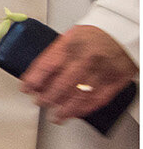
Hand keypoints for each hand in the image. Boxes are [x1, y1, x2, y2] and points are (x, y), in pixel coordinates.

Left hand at [21, 24, 138, 124]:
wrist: (123, 33)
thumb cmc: (95, 35)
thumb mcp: (70, 37)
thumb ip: (55, 55)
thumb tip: (37, 76)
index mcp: (69, 45)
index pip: (46, 66)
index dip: (33, 80)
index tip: (25, 89)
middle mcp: (85, 58)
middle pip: (61, 84)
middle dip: (47, 97)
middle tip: (40, 102)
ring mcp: (102, 71)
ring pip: (79, 95)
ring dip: (65, 109)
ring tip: (56, 116)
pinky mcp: (116, 80)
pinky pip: (98, 99)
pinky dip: (85, 108)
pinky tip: (75, 113)